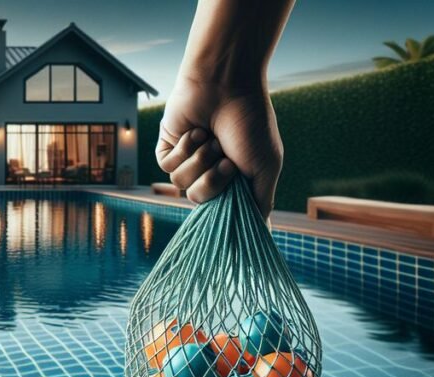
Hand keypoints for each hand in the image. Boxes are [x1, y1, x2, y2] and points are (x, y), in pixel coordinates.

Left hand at [155, 78, 282, 217]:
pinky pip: (167, 167)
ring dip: (200, 161)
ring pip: (181, 185)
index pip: (220, 210)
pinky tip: (196, 131)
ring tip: (212, 140)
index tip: (232, 201)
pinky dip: (185, 149)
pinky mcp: (167, 149)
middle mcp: (208, 172)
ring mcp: (187, 161)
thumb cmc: (250, 123)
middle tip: (227, 160)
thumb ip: (261, 202)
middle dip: (214, 181)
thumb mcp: (266, 167)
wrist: (227, 86)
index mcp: (232, 180)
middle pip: (199, 201)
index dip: (224, 208)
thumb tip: (261, 233)